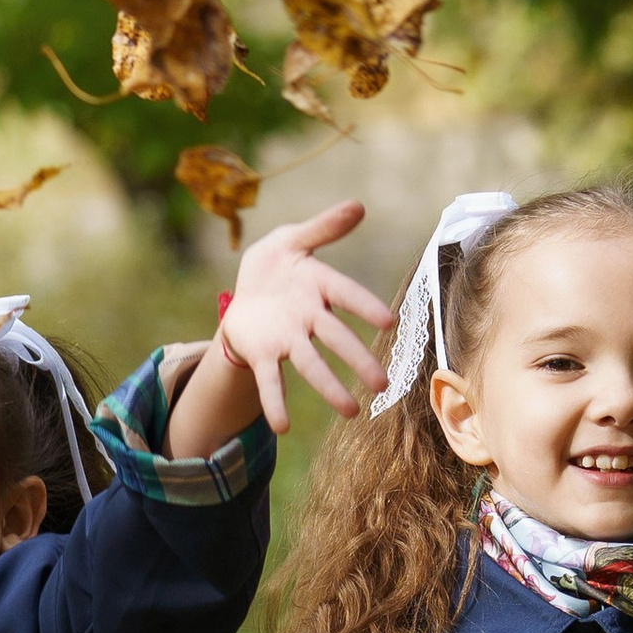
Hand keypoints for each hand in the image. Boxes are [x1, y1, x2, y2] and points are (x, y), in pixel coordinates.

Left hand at [222, 202, 392, 425]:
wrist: (243, 293)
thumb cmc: (275, 264)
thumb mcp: (292, 239)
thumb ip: (323, 227)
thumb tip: (359, 205)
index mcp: (318, 285)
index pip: (345, 295)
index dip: (365, 307)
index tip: (389, 322)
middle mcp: (308, 317)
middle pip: (335, 339)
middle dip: (357, 360)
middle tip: (381, 383)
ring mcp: (287, 339)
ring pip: (311, 365)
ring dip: (329, 388)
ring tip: (350, 413)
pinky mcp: (264, 355)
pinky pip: (271, 381)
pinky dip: (275, 403)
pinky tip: (282, 426)